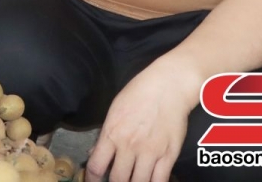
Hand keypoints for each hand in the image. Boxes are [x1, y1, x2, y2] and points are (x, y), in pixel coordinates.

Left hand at [87, 64, 193, 181]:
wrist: (167, 87)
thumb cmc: (138, 94)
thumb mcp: (114, 111)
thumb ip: (105, 135)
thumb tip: (94, 153)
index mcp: (111, 133)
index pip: (96, 166)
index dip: (92, 180)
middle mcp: (129, 146)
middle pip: (118, 180)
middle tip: (116, 181)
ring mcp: (150, 152)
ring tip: (133, 180)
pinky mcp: (169, 155)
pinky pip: (160, 181)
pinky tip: (149, 181)